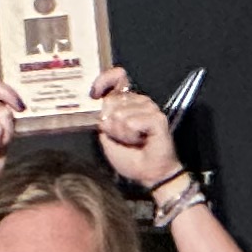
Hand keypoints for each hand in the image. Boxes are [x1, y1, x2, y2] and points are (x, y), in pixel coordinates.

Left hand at [88, 67, 180, 187]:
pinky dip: (131, 136)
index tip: (94, 93)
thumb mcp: (107, 136)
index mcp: (128, 102)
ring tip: (134, 141)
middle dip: (111, 125)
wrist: (149, 174)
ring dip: (122, 134)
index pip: (117, 77)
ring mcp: (150, 108)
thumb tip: (100, 102)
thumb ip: (102, 117)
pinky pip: (131, 123)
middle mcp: (140, 101)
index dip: (103, 81)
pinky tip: (142, 140)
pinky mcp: (157, 118)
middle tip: (123, 137)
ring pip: (120, 114)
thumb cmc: (131, 157)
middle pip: (111, 101)